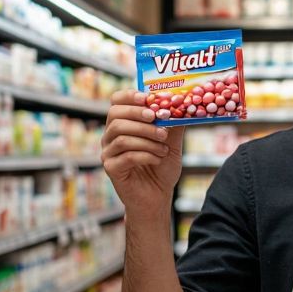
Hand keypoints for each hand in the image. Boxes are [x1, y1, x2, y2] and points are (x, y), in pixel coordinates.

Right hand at [102, 90, 184, 211]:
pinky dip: (146, 155)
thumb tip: (184, 103)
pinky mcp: (111, 168)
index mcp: (123, 123)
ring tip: (164, 147)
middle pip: (116, 116)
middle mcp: (111, 136)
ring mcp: (108, 152)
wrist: (158, 194)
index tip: (147, 98)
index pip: (116, 101)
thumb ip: (174, 124)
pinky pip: (126, 156)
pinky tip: (158, 158)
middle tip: (157, 118)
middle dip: (138, 115)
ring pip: (122, 137)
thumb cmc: (162, 166)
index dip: (129, 96)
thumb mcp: (171, 142)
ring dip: (147, 139)